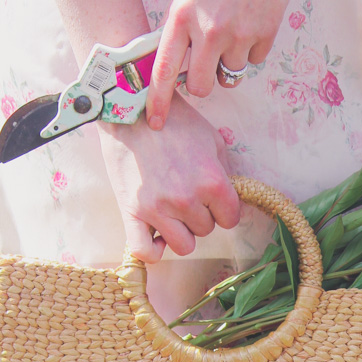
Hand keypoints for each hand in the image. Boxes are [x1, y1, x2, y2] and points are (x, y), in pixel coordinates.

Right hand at [99, 95, 239, 260]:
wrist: (130, 109)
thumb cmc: (174, 121)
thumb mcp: (212, 139)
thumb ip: (224, 172)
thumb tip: (230, 197)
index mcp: (212, 182)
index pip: (230, 219)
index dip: (223, 210)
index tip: (212, 200)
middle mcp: (187, 200)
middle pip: (205, 230)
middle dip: (199, 215)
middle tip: (185, 194)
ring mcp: (158, 209)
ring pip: (183, 246)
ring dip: (180, 232)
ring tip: (171, 211)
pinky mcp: (131, 212)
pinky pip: (145, 251)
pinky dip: (152, 250)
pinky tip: (155, 234)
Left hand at [145, 0, 308, 122]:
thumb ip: (180, 22)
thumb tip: (178, 56)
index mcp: (181, 15)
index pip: (163, 70)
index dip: (156, 102)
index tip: (154, 123)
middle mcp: (208, 29)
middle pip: (202, 86)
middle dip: (204, 82)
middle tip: (208, 66)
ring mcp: (239, 34)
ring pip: (231, 73)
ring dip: (231, 60)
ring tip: (236, 25)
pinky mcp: (265, 33)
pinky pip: (256, 59)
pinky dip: (254, 47)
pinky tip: (254, 17)